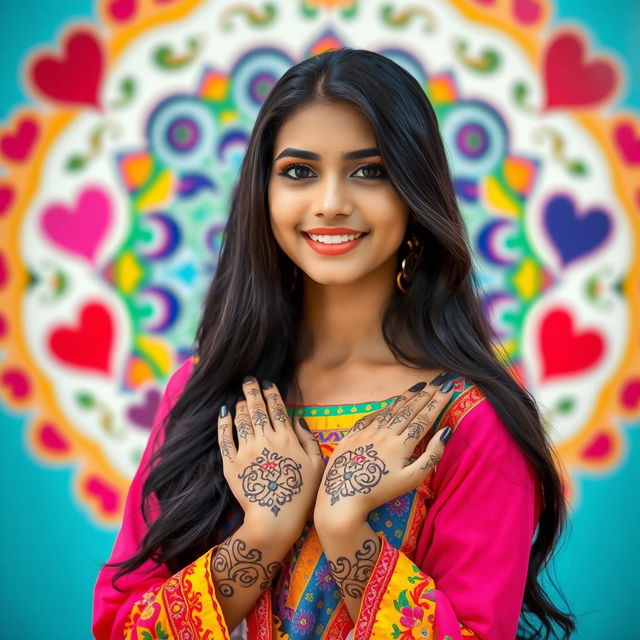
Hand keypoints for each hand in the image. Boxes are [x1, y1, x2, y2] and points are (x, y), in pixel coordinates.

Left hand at [217, 376, 323, 542]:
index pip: (277, 408)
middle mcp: (265, 439)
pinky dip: (224, 423)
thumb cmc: (300, 495)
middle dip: (252, 392)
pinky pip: (225, 438)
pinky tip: (224, 414)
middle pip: (257, 409)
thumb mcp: (316, 466)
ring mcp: (246, 450)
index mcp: (287, 438)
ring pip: (241, 420)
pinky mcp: (231, 463)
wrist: (273, 519)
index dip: (271, 393)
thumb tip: (298, 420)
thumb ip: (309, 440)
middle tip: (248, 380)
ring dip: (241, 406)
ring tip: (239, 398)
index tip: (267, 383)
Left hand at [314, 375, 456, 524]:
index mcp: (401, 444)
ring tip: (418, 388)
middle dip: (425, 395)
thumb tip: (445, 433)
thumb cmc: (380, 492)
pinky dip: (382, 409)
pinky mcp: (351, 436)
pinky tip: (388, 405)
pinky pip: (369, 418)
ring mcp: (366, 433)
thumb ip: (430, 456)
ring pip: (390, 411)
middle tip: (437, 382)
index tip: (448, 388)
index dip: (437, 403)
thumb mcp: (411, 480)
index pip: (424, 419)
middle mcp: (384, 433)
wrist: (342, 497)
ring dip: (406, 398)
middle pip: (409, 410)